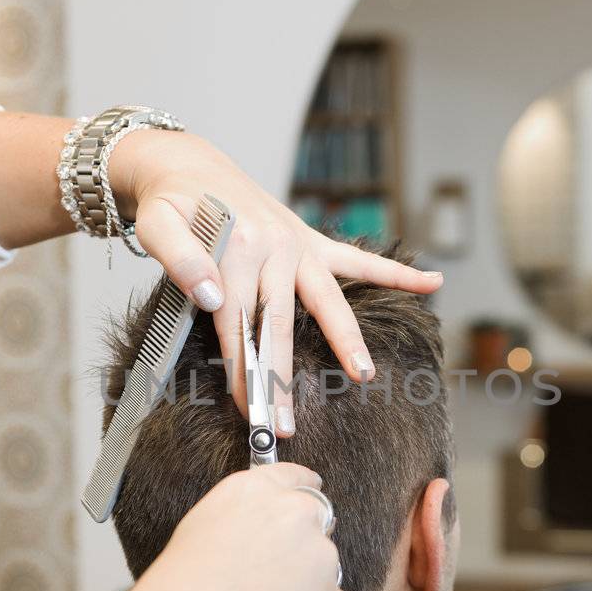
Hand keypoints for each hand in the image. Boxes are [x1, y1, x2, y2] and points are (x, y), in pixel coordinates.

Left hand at [109, 130, 442, 433]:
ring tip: (364, 375)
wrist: (188, 164)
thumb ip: (180, 259)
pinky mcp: (312, 241)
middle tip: (286, 426)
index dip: (240, 371)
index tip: (245, 412)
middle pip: (282, 325)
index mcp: (235, 247)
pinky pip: (359, 259)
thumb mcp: (158, 225)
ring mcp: (299, 245)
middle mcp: (274, 247)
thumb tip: (213, 296)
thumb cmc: (171, 204)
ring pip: (327, 301)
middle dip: (284, 379)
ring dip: (347, 339)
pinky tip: (433, 282)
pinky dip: (396, 272)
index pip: (236, 323)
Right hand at [128, 463, 353, 590]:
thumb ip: (245, 514)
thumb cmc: (184, 586)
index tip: (308, 498)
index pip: (296, 478)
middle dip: (305, 542)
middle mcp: (297, 514)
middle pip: (318, 520)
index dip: (304, 490)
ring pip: (327, 568)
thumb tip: (265, 526)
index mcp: (259, 491)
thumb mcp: (204, 523)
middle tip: (275, 574)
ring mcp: (321, 558)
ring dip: (308, 585)